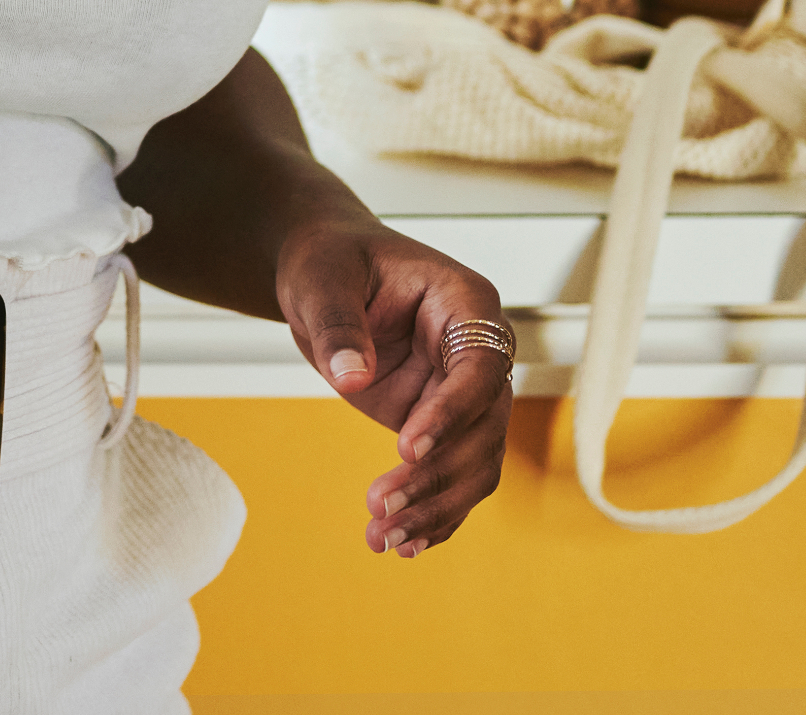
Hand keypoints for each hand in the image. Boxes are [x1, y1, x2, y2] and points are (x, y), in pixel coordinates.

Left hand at [275, 213, 511, 557]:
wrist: (325, 276)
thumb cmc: (331, 260)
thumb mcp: (322, 279)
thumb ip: (338, 325)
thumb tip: (352, 378)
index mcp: (466, 304)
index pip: (478, 367)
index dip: (450, 412)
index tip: (406, 447)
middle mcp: (478, 353)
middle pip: (484, 427)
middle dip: (437, 475)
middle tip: (381, 505)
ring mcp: (463, 394)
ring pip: (474, 463)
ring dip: (435, 507)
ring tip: (382, 537)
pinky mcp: (441, 426)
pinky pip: (452, 476)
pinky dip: (433, 513)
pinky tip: (402, 544)